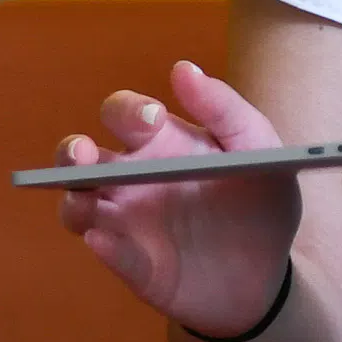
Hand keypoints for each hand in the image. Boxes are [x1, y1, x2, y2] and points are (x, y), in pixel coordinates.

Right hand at [52, 62, 308, 336]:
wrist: (269, 272)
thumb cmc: (260, 201)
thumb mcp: (258, 150)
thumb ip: (225, 110)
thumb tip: (182, 69)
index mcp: (161, 142)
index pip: (125, 115)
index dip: (127, 110)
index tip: (150, 118)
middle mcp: (131, 178)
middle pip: (81, 156)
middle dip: (73, 151)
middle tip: (84, 155)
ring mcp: (125, 222)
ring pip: (77, 204)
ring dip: (72, 198)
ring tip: (85, 199)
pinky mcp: (132, 262)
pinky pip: (108, 252)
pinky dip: (104, 247)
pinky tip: (105, 242)